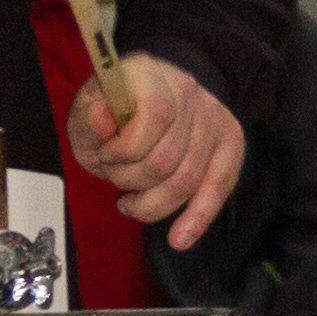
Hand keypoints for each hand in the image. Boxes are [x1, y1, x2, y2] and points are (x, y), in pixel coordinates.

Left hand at [69, 54, 245, 247]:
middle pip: (168, 160)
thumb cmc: (113, 110)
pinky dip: (198, 218)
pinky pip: (220, 187)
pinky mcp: (231, 141)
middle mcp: (190, 92)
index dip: (125, 150)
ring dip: (152, 203)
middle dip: (132, 181)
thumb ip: (88, 120)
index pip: (155, 116)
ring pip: (188, 181)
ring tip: (132, 202)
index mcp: (152, 76)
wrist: (149, 94)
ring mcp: (215, 117)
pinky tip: (179, 239)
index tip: (105, 157)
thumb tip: (101, 117)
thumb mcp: (86, 113)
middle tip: (115, 180)